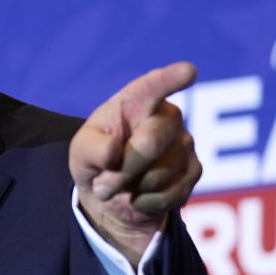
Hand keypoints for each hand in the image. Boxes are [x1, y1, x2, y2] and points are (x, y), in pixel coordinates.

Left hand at [69, 62, 200, 265]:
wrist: (113, 193)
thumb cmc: (96, 157)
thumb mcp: (81, 151)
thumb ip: (92, 149)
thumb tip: (113, 152)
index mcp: (138, 100)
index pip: (154, 85)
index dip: (171, 78)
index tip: (188, 71)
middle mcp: (167, 116)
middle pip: (150, 143)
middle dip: (122, 169)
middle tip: (102, 184)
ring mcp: (185, 143)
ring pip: (159, 174)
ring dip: (131, 189)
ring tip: (121, 185)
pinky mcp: (194, 170)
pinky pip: (170, 194)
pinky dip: (146, 202)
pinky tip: (138, 195)